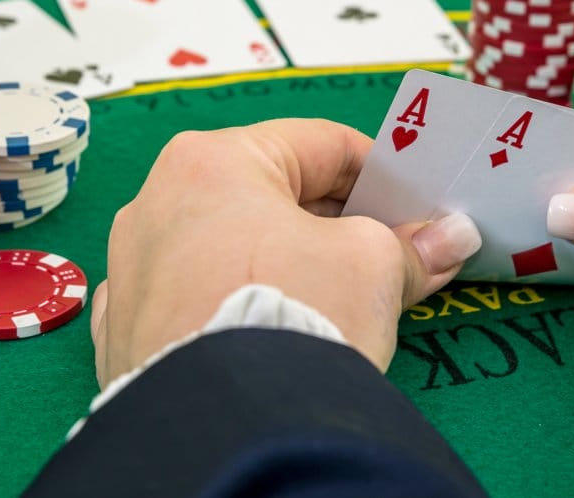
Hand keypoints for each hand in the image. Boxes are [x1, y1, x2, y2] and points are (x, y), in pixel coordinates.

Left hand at [89, 119, 480, 386]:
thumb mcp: (373, 265)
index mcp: (213, 161)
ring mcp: (134, 269)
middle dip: (337, 224)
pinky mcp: (126, 329)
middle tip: (390, 253)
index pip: (318, 144)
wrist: (227, 428)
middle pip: (271, 195)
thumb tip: (447, 240)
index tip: (413, 204)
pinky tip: (279, 329)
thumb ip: (409, 245)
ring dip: (289, 263)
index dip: (379, 173)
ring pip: (231, 246)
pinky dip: (240, 302)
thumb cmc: (293, 317)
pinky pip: (198, 296)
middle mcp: (157, 203)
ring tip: (340, 297)